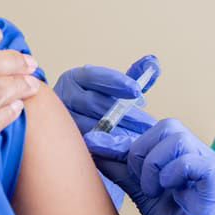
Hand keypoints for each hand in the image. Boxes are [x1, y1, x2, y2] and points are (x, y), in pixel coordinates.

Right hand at [54, 56, 159, 207]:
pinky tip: (125, 152)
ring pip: (89, 126)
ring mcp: (61, 120)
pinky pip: (86, 146)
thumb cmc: (98, 104)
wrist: (71, 129)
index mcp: (75, 79)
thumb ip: (134, 76)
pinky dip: (107, 148)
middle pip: (94, 104)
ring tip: (141, 139)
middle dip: (124, 114)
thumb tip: (153, 62)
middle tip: (148, 123)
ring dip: (118, 133)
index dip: (116, 82)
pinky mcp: (65, 142)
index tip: (137, 90)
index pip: (94, 76)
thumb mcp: (114, 89)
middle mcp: (64, 97)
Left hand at [85, 119, 214, 214]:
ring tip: (152, 192)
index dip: (126, 140)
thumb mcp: (145, 198)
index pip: (158, 130)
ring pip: (177, 138)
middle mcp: (205, 159)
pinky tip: (164, 194)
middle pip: (168, 126)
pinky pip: (192, 160)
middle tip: (139, 184)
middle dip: (141, 152)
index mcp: (190, 159)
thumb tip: (96, 146)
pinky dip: (169, 173)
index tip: (97, 149)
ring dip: (153, 164)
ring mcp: (214, 170)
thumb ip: (126, 172)